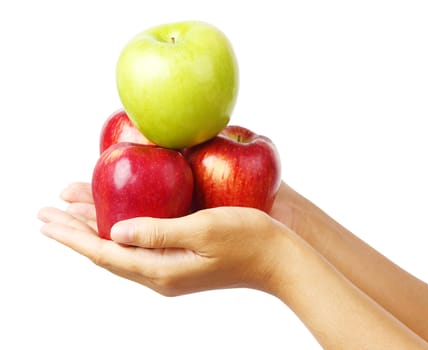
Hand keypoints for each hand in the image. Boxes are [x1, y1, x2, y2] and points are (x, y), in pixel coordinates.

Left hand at [38, 183, 291, 295]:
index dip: (72, 235)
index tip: (45, 219)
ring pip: (120, 249)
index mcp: (161, 268)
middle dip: (74, 232)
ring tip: (70, 212)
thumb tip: (113, 232)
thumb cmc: (247, 238)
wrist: (277, 259)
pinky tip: (113, 221)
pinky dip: (117, 232)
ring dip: (93, 230)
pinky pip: (137, 246)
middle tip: (45, 213)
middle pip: (106, 252)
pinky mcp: (180, 260)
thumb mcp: (203, 229)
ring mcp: (170, 269)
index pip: (104, 252)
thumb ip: (158, 231)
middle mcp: (160, 273)